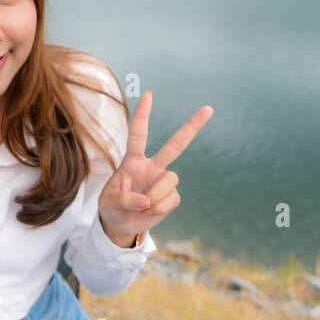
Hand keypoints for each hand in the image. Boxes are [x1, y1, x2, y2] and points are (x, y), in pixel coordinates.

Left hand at [98, 90, 212, 244]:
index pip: (138, 135)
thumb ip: (125, 199)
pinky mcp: (172, 196)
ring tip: (142, 206)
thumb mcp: (110, 202)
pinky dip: (159, 208)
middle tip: (209, 109)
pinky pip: (171, 199)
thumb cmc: (112, 207)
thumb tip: (146, 200)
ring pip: (170, 180)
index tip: (149, 95)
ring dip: (155, 196)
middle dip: (192, 127)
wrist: (121, 224)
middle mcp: (152, 166)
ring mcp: (163, 181)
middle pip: (175, 145)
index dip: (142, 115)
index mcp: (133, 161)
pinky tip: (149, 211)